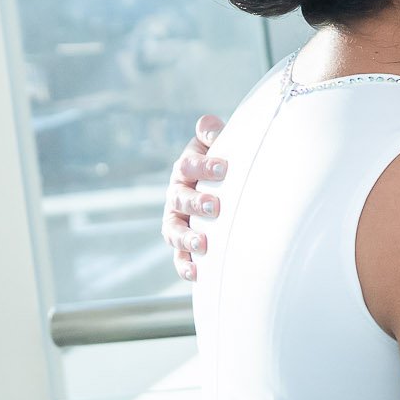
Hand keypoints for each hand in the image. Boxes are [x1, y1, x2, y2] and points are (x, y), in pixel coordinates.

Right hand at [161, 115, 224, 281]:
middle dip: (194, 202)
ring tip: (202, 244)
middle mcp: (177, 194)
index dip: (202, 167)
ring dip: (186, 237)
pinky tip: (196, 274)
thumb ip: (212, 133)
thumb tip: (209, 126)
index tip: (224, 168)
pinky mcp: (184, 244)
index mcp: (185, 169)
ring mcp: (178, 220)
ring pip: (173, 230)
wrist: (226, 184)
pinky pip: (179, 257)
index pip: (186, 166)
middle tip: (213, 206)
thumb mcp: (218, 144)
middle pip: (178, 198)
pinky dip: (184, 266)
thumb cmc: (225, 162)